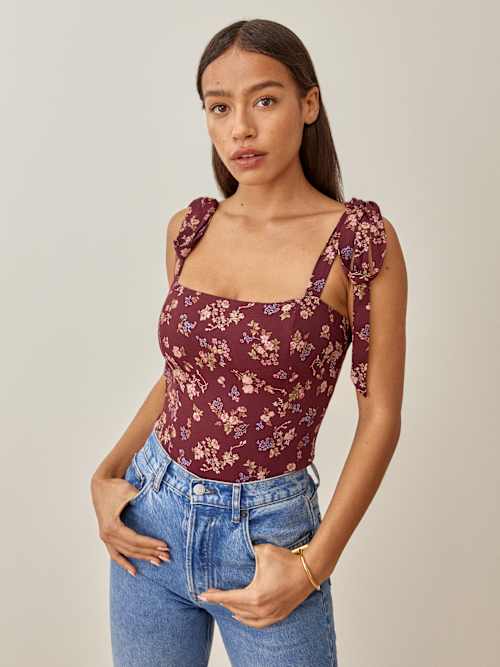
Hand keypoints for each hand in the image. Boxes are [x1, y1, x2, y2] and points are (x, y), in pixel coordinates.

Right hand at [90, 475, 169, 575]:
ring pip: (126, 552)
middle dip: (150, 552)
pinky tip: (134, 571)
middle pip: (132, 548)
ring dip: (142, 558)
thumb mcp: (130, 492)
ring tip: (157, 562)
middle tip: (166, 556)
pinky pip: (115, 554)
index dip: (151, 544)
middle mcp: (107, 535)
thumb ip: (142, 500)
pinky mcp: (106, 537)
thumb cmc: (116, 486)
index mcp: (112, 526)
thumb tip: (161, 506)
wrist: (101, 484)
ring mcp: (105, 537)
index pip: (135, 540)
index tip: (165, 546)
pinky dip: (124, 563)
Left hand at [197, 542, 316, 627]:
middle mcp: (260, 609)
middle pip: (234, 608)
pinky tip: (240, 617)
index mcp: (254, 595)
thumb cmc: (286, 561)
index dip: (213, 596)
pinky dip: (247, 621)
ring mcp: (270, 615)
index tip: (201, 595)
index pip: (227, 598)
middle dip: (221, 601)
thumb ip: (248, 550)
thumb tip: (238, 545)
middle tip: (210, 594)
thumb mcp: (263, 551)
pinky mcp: (278, 615)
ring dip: (233, 611)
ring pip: (244, 618)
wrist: (309, 571)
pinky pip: (258, 624)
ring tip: (223, 604)